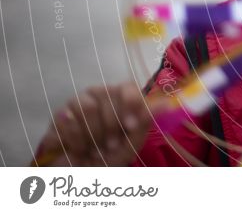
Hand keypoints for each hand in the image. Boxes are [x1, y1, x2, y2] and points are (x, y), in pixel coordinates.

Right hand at [34, 82, 160, 166]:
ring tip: (95, 148)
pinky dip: (76, 140)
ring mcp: (80, 102)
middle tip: (111, 146)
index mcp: (122, 98)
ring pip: (87, 107)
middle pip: (107, 97)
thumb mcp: (132, 142)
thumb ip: (144, 122)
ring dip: (93, 134)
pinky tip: (79, 148)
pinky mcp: (61, 115)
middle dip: (110, 127)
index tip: (130, 126)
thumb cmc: (112, 155)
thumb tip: (164, 103)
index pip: (127, 86)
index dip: (130, 103)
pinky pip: (67, 120)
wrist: (83, 172)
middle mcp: (101, 95)